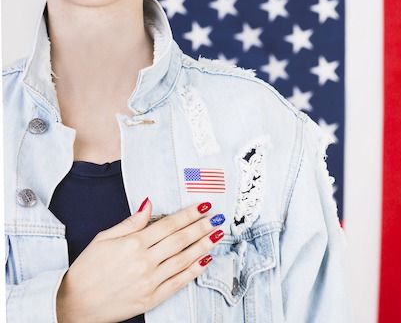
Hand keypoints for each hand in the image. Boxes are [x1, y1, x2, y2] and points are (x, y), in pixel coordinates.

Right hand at [55, 198, 224, 322]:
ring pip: (184, 259)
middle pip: (180, 240)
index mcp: (133, 243)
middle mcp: (144, 261)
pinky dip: (194, 270)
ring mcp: (150, 281)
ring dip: (203, 245)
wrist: (74, 305)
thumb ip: (131, 222)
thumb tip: (148, 204)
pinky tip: (205, 260)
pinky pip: (178, 282)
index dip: (189, 214)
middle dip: (201, 227)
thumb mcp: (104, 238)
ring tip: (217, 235)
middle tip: (217, 218)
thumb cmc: (87, 270)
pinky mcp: (152, 298)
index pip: (169, 224)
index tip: (203, 206)